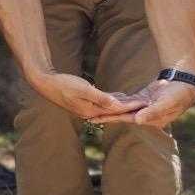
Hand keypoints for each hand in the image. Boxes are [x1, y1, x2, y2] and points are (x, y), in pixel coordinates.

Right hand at [31, 71, 147, 119]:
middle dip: (133, 107)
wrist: (44, 82)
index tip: (148, 102)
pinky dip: (115, 101)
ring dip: (125, 104)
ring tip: (141, 102)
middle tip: (150, 103)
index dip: (133, 105)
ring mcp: (88, 108)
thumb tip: (117, 105)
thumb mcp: (82, 89)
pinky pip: (105, 103)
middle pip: (117, 111)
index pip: (117, 109)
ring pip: (111, 108)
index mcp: (92, 110)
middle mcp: (92, 112)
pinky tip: (123, 98)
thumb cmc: (63, 84)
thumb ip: (100, 98)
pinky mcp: (85, 103)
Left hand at [87, 79, 194, 127]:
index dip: (111, 118)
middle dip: (106, 116)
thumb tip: (137, 120)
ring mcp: (143, 107)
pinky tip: (108, 102)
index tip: (96, 119)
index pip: (126, 118)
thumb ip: (152, 112)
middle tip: (87, 117)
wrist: (186, 86)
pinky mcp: (143, 99)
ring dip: (110, 110)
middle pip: (121, 115)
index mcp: (149, 119)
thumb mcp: (166, 103)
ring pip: (123, 109)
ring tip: (94, 111)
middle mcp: (144, 115)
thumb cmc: (178, 96)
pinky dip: (118, 102)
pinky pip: (128, 101)